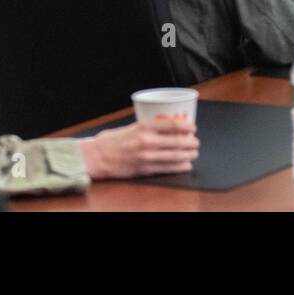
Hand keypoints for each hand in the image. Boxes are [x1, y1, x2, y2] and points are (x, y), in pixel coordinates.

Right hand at [80, 120, 198, 178]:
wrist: (97, 157)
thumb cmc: (112, 140)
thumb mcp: (131, 127)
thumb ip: (148, 127)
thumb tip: (168, 127)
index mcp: (143, 127)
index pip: (171, 125)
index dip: (187, 126)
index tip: (193, 127)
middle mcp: (147, 142)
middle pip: (177, 142)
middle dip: (191, 143)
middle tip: (196, 142)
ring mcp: (147, 157)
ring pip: (175, 156)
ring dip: (188, 155)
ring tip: (193, 153)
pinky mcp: (145, 169)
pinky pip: (167, 168)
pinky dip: (179, 167)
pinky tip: (186, 165)